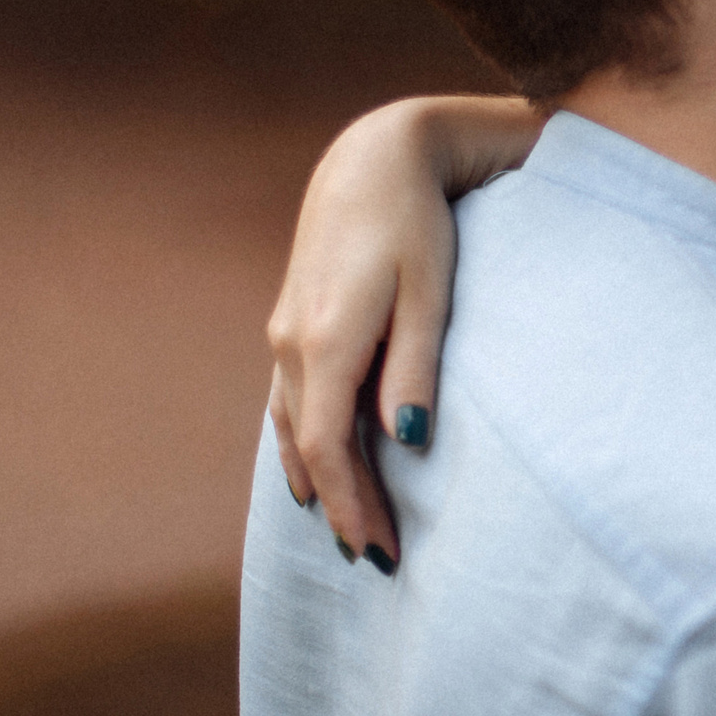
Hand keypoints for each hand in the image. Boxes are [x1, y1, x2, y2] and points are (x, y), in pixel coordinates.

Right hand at [267, 95, 539, 567]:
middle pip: (309, 447)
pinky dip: (300, 442)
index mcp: (326, 342)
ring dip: (318, 480)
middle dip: (339, 506)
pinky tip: (311, 466)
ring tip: (344, 529)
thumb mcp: (430, 293)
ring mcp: (285, 332)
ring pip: (290, 426)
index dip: (351, 506)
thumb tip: (405, 440)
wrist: (374, 157)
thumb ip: (414, 367)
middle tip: (372, 559)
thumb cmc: (416, 221)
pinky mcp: (292, 321)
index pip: (329, 449)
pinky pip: (287, 399)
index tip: (379, 552)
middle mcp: (292, 343)